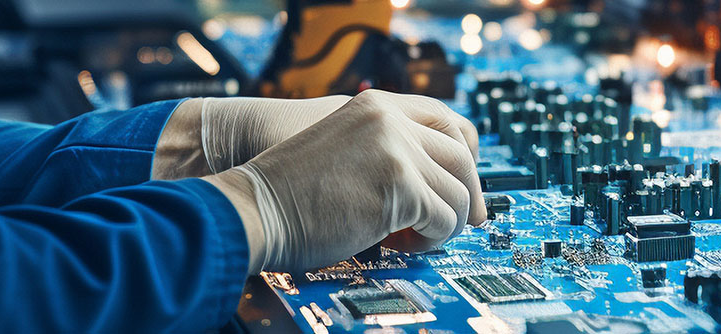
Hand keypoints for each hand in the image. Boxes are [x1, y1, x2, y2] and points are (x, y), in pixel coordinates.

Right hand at [202, 90, 483, 272]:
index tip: (463, 182)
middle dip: (467, 193)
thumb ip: (380, 148)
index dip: (465, 154)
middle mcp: (391, 121)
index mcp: (376, 105)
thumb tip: (427, 181)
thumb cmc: (287, 188)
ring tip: (415, 238)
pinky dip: (432, 239)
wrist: (253, 206)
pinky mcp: (401, 186)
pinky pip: (444, 218)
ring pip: (457, 192)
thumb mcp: (340, 145)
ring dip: (444, 222)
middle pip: (461, 155)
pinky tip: (402, 245)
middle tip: (462, 220)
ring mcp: (397, 150)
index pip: (448, 120)